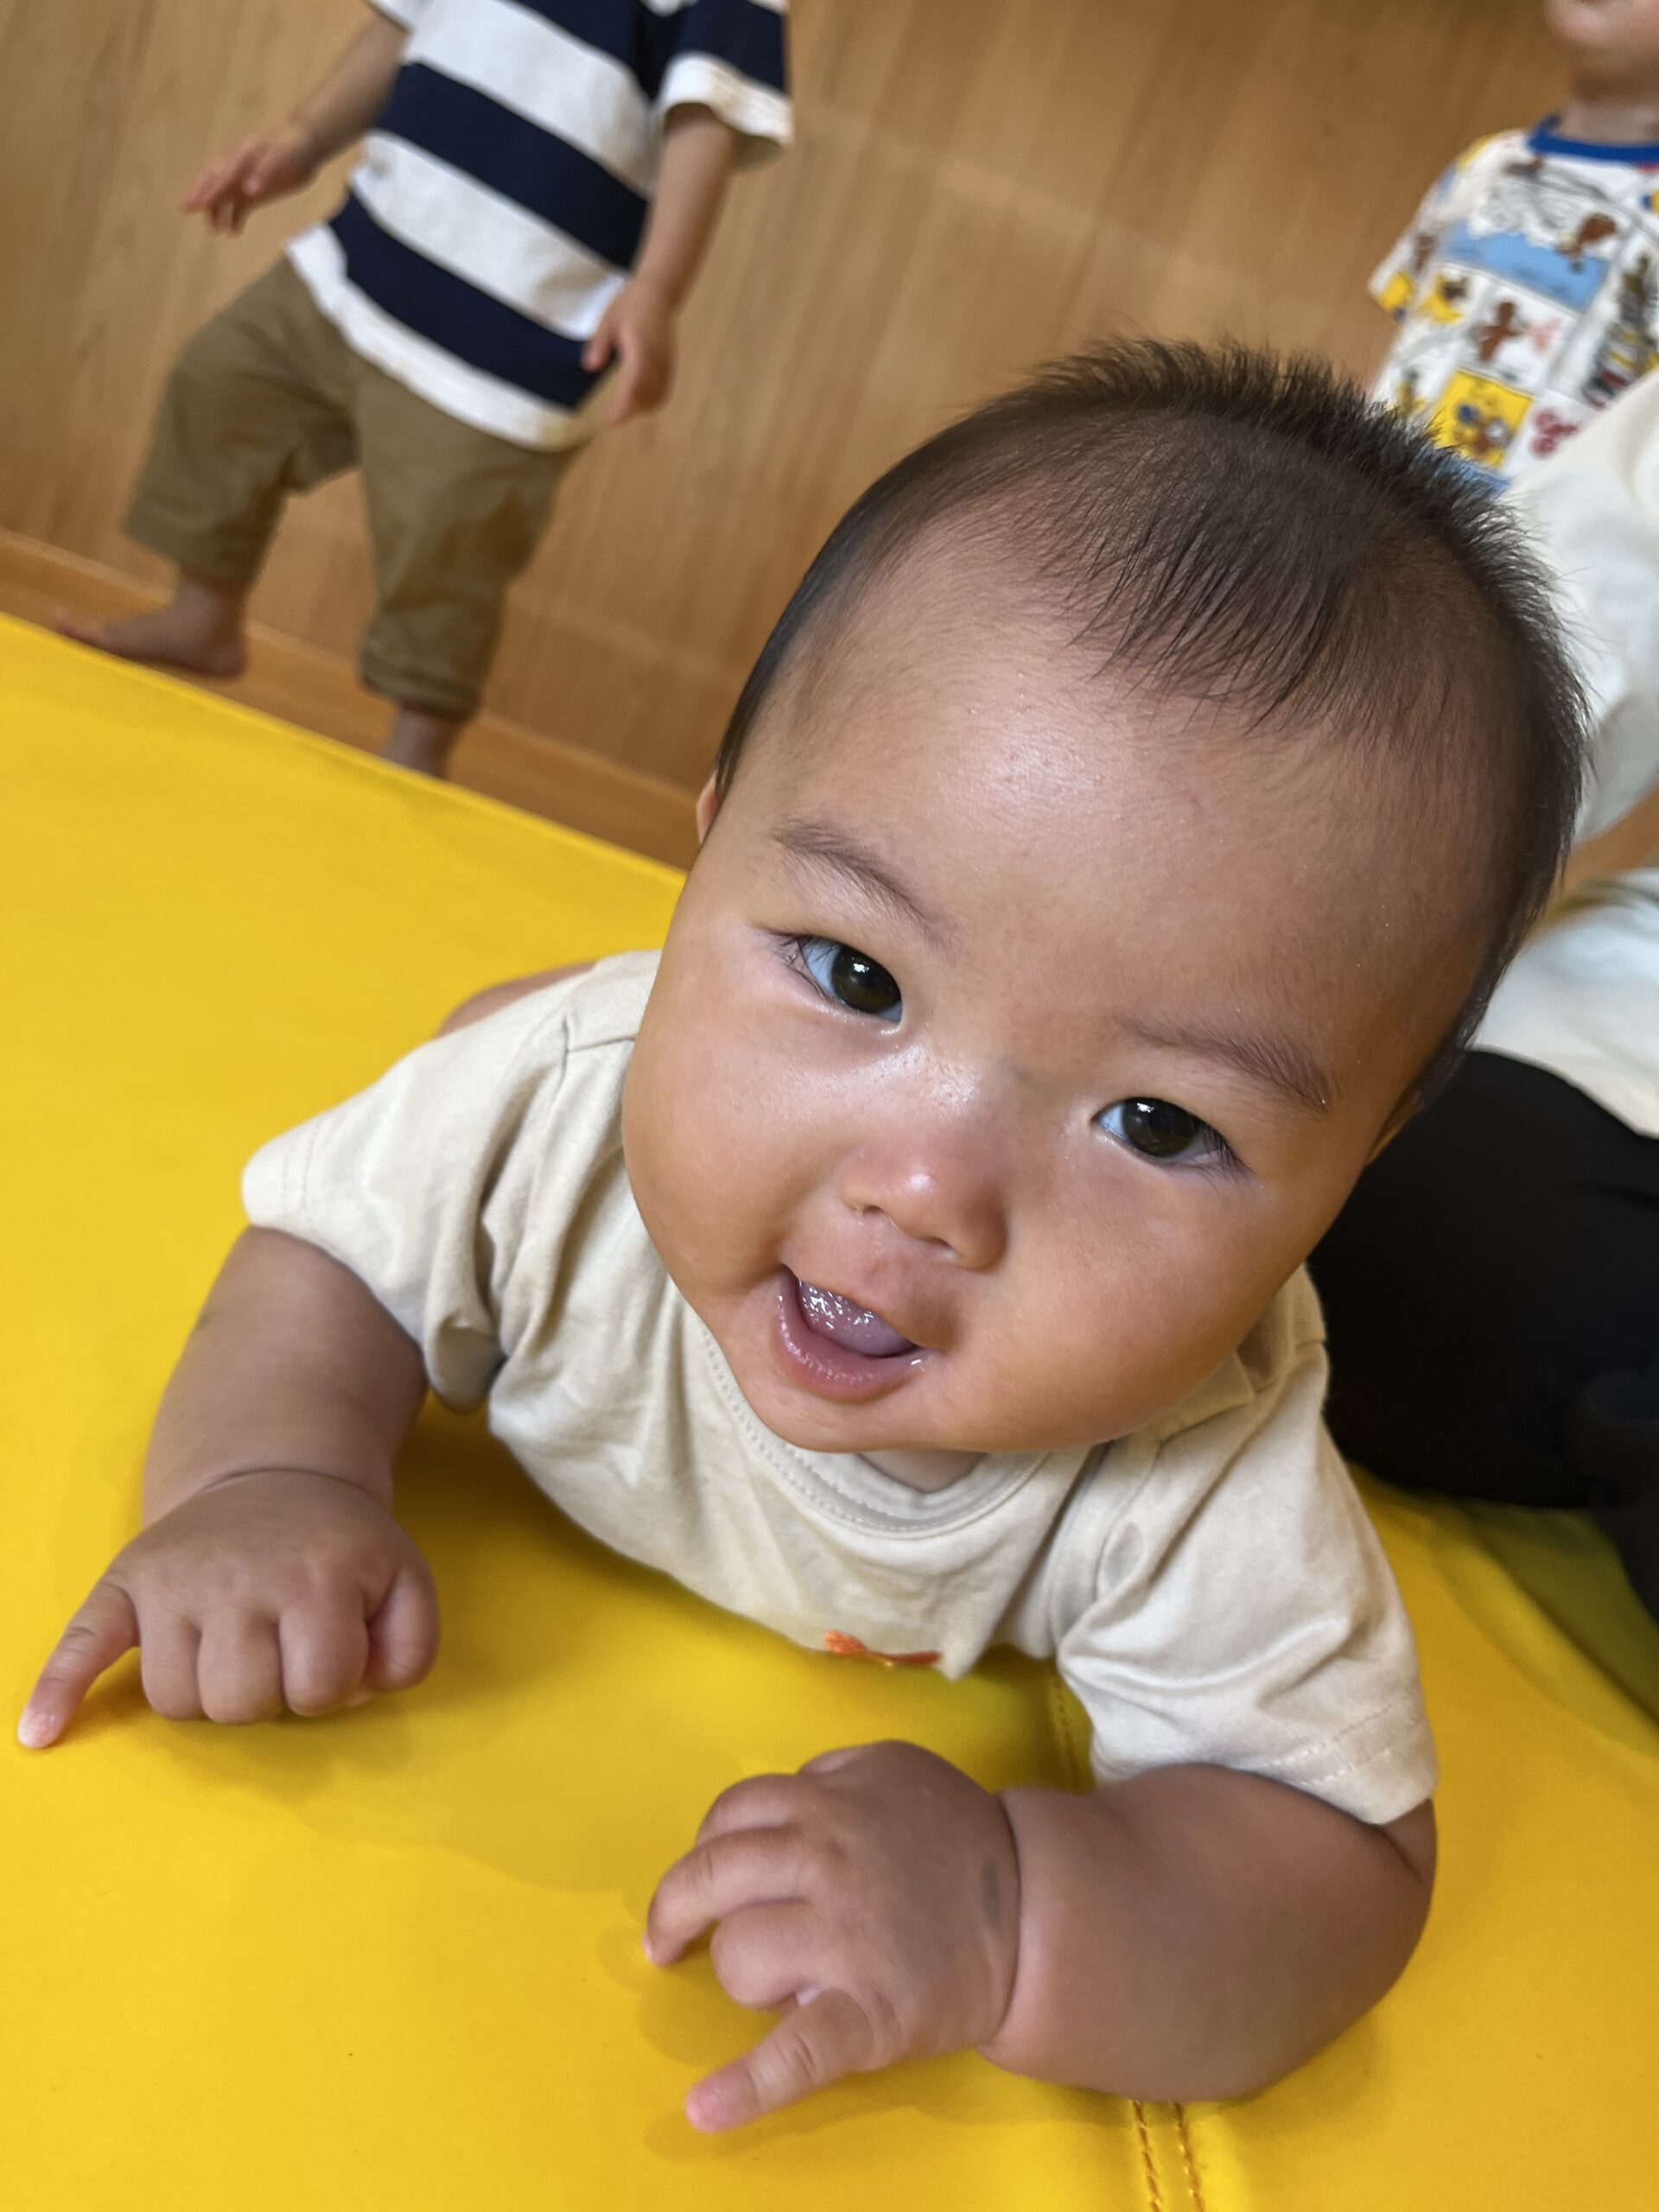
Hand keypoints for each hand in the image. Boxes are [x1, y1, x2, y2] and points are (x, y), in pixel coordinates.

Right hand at [18, 1470, 437, 1746]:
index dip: (330, 1688)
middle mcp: (241, 1575)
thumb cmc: (340, 1548)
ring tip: (231, 1649)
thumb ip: (409, 1651)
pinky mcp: (126, 1581)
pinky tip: (40, 1732)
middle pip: (240, 1703)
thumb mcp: (405, 1584)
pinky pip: (81, 1642)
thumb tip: (353, 1698)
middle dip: (267, 1695)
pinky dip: (59, 1689)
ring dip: (206, 1694)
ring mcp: (176, 1578)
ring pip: (175, 1700)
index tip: (329, 1653)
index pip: (318, 1690)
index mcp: (317, 1576)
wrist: (276, 1474)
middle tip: (279, 1651)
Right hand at [182, 125, 318, 234]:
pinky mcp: (255, 191)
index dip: (210, 190)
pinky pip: (240, 205)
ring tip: (214, 230)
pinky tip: (233, 232)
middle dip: (200, 195)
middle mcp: (239, 167)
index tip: (197, 204)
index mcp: (243, 156)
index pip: (222, 175)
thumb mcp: (282, 159)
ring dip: (217, 211)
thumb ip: (265, 174)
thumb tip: (248, 191)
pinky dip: (235, 218)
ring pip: (225, 195)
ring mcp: (246, 179)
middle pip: (214, 181)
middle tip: (185, 208)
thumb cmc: (293, 149)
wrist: (306, 145)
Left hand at [582, 280, 676, 425]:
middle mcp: (657, 358)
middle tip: (610, 419)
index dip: (622, 405)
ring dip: (640, 409)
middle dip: (629, 411)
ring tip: (621, 412)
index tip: (608, 419)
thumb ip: (600, 343)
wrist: (659, 294)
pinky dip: (651, 402)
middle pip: (646, 396)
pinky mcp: (671, 366)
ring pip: (657, 397)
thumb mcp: (608, 319)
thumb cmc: (630, 304)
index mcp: (641, 346)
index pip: (634, 383)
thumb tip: (590, 367)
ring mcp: (667, 363)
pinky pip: (663, 391)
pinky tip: (636, 403)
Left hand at [645, 1740, 1020, 2130]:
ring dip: (744, 1973)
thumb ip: (827, 1777)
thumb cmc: (955, 1840)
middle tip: (671, 1941)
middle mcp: (825, 1860)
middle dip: (680, 1911)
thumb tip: (770, 1808)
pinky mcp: (867, 2012)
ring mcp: (844, 1938)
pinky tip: (707, 2109)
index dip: (706, 1849)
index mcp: (826, 1804)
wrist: (1034, 1911)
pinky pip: (797, 2050)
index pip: (730, 1818)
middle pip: (712, 1878)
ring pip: (740, 1955)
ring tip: (780, 1983)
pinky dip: (748, 2085)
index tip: (704, 1879)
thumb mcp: (891, 1770)